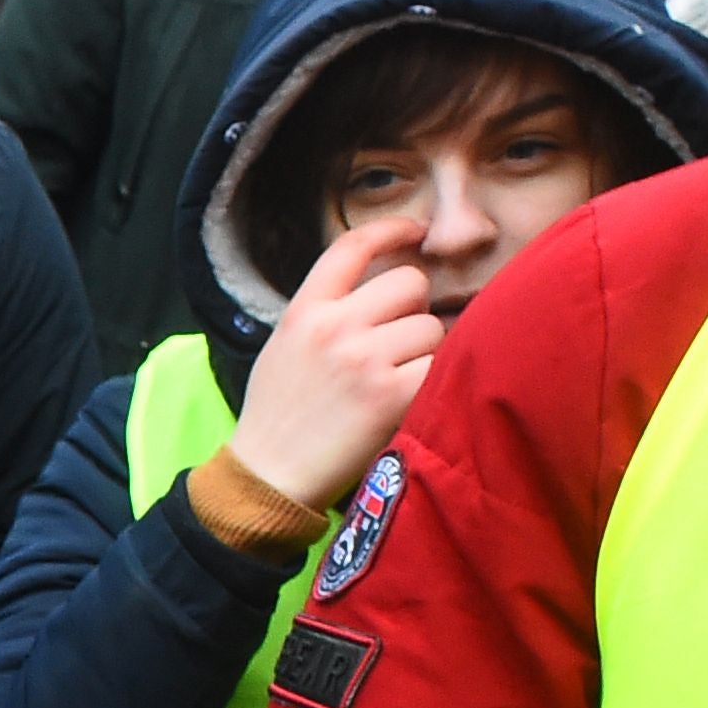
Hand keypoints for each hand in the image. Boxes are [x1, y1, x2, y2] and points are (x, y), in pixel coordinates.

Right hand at [225, 216, 438, 516]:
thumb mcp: (284, 347)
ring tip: (395, 382)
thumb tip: (385, 291)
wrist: (268, 476)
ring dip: (425, 353)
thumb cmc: (278, 416)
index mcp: (304, 310)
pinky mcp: (390, 395)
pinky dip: (433, 382)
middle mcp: (334, 327)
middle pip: (410, 284)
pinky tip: (411, 399)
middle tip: (399, 343)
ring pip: (431, 328)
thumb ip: (326, 313)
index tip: (417, 232)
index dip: (393, 230)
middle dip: (414, 310)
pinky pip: (439, 366)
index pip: (353, 247)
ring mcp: (363, 359)